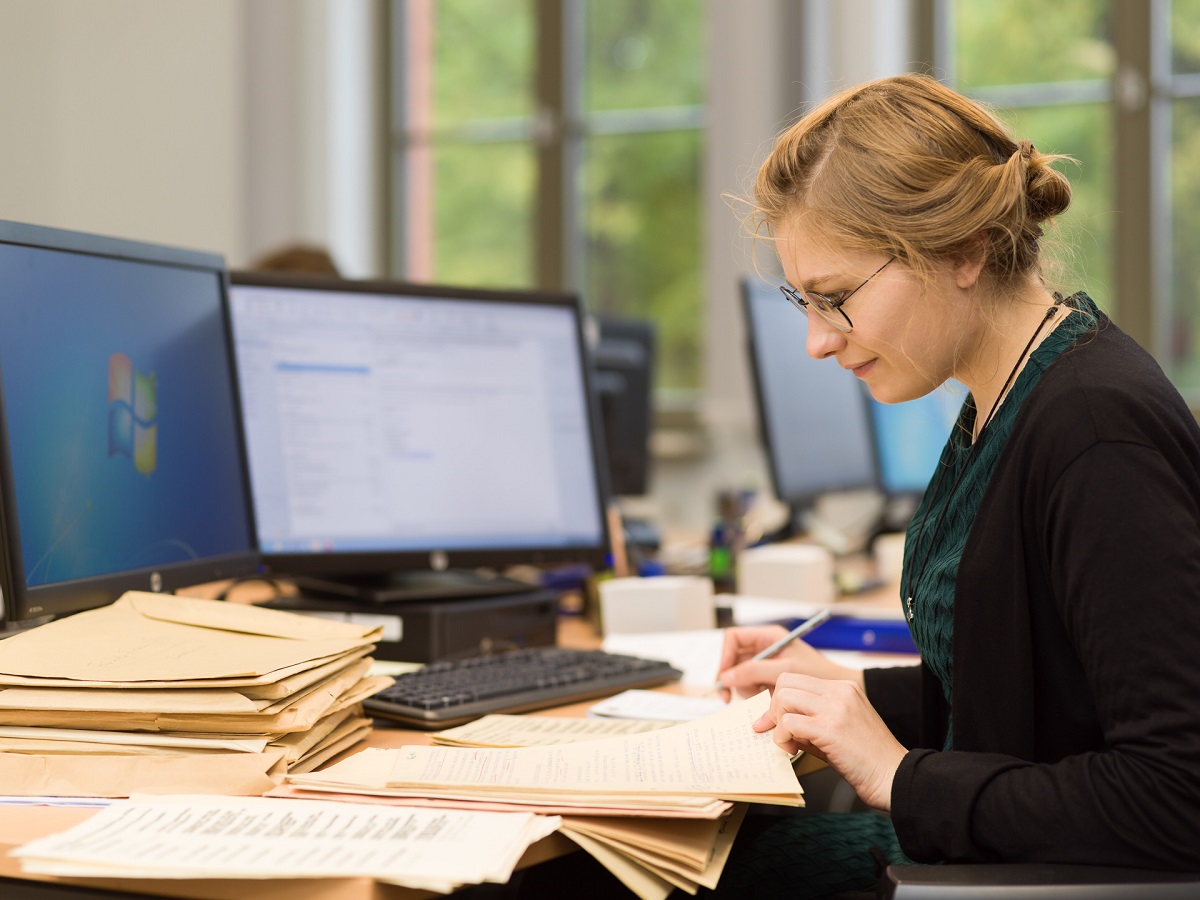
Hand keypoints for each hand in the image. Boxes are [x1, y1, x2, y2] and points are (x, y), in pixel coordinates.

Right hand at [716, 625, 861, 700]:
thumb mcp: (784, 671)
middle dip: (732, 678)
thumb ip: (754, 671)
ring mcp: (765, 662)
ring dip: (746, 688)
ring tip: (763, 695)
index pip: (733, 638)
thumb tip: (725, 677)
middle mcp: (764, 647)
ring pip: (740, 674)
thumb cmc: (818, 674)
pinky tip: (767, 698)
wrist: (837, 688)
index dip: (724, 656)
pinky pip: (750, 685)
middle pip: (733, 658)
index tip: (723, 677)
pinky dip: (754, 694)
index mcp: (768, 636)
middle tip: (729, 698)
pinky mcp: (768, 678)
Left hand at [754, 672, 906, 810]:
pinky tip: (793, 750)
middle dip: (774, 708)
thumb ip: (811, 719)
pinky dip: (782, 737)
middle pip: (785, 682)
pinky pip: (789, 723)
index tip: (773, 721)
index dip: (779, 701)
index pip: (796, 679)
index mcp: (843, 688)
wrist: (893, 776)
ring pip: (783, 697)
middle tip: (778, 732)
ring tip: (788, 743)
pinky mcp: (830, 728)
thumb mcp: (838, 727)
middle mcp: (839, 692)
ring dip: (777, 722)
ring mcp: (835, 707)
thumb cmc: (867, 758)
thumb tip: (777, 721)